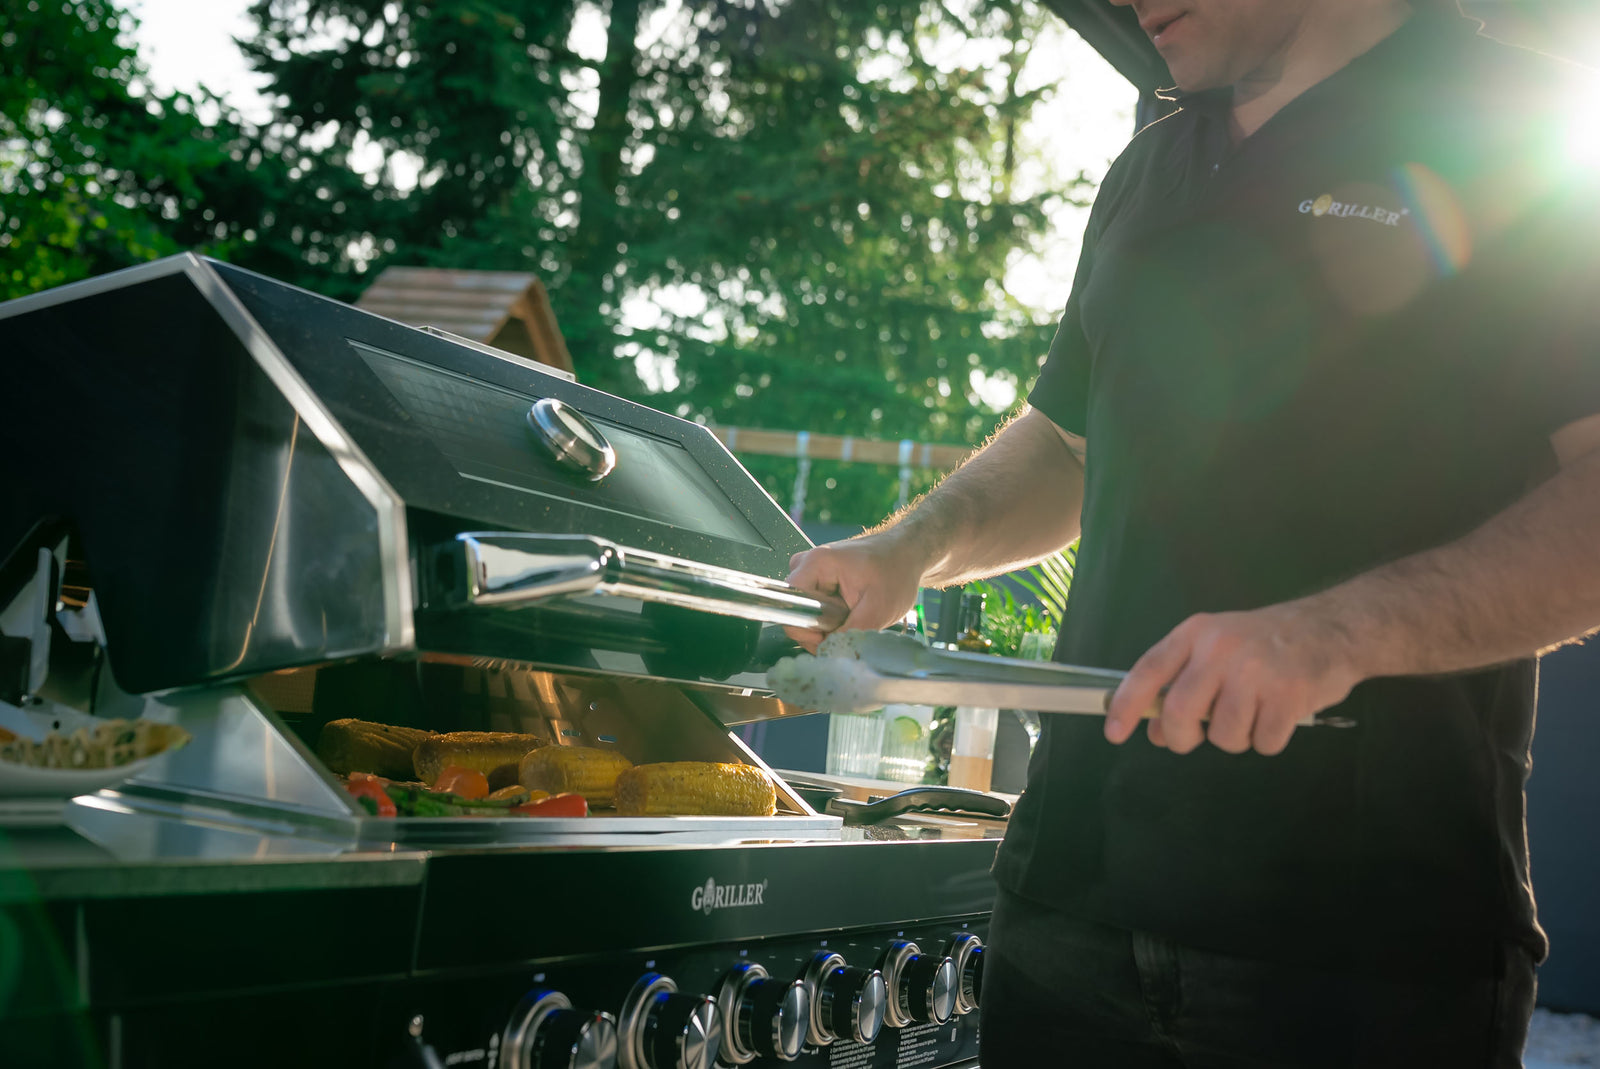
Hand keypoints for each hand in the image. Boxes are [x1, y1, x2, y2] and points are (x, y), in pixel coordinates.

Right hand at [784, 532, 928, 651]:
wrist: (906, 554)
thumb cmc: (896, 571)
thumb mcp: (879, 608)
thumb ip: (851, 632)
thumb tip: (831, 652)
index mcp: (816, 563)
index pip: (790, 604)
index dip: (806, 629)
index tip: (828, 638)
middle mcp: (806, 564)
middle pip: (797, 610)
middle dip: (820, 628)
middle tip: (849, 628)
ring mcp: (812, 571)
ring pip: (807, 611)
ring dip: (828, 624)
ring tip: (854, 617)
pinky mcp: (819, 579)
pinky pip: (815, 606)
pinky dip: (832, 617)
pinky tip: (851, 613)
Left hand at [1104, 604, 1361, 755]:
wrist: (1332, 628)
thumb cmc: (1265, 642)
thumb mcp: (1216, 649)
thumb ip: (1182, 685)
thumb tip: (1155, 732)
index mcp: (1196, 633)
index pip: (1149, 670)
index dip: (1126, 704)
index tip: (1114, 733)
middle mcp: (1221, 649)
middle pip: (1179, 712)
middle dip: (1182, 737)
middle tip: (1195, 737)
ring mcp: (1256, 672)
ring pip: (1224, 736)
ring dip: (1235, 738)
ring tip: (1252, 713)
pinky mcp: (1289, 696)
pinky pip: (1263, 743)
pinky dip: (1268, 740)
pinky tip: (1278, 715)